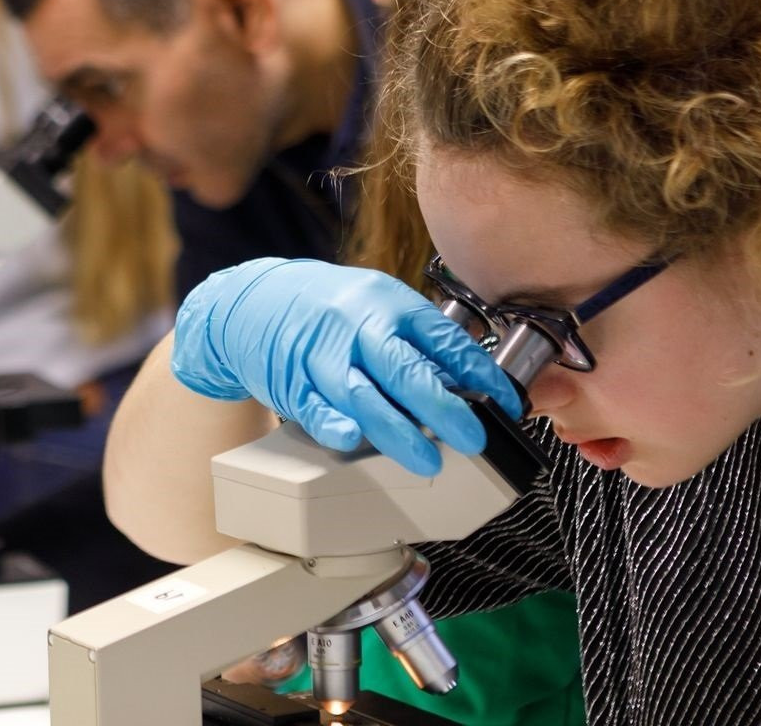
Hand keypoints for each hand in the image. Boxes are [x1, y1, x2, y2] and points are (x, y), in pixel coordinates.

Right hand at [171, 258, 521, 475]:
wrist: (253, 301)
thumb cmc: (327, 307)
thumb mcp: (378, 304)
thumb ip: (419, 341)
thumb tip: (469, 385)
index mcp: (388, 303)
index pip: (443, 339)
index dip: (479, 374)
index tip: (507, 404)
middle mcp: (356, 326)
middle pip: (404, 369)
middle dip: (443, 408)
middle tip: (474, 439)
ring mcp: (322, 354)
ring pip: (362, 395)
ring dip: (397, 431)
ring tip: (428, 460)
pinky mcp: (291, 381)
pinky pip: (314, 407)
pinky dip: (333, 424)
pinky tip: (352, 440)